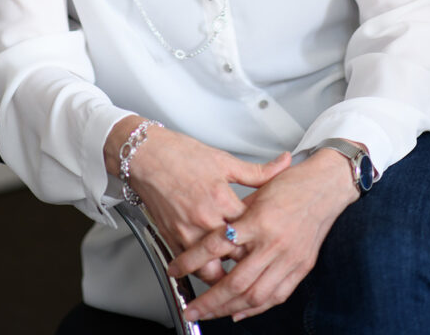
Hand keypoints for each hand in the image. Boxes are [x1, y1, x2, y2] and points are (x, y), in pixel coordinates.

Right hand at [105, 117, 290, 283]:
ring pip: (210, 270)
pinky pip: (189, 266)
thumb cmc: (180, 154)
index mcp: (222, 198)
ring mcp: (186, 231)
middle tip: (258, 264)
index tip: (270, 240)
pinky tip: (208, 267)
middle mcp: (205, 219)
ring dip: (222, 274)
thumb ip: (256, 171)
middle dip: (247, 262)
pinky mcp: (171, 237)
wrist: (146, 154)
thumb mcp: (224, 160)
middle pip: (234, 256)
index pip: (251, 231)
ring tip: (234, 274)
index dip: (262, 238)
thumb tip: (283, 164)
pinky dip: (199, 270)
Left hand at [168, 148, 358, 322]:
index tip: (177, 268)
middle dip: (209, 300)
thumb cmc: (292, 183)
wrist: (326, 185)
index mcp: (258, 219)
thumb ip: (236, 215)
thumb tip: (214, 233)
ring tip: (210, 313)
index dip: (193, 260)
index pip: (218, 246)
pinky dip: (256, 308)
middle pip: (235, 281)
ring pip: (255, 295)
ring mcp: (289, 258)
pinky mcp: (301, 266)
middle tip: (192, 309)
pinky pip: (276, 295)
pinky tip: (240, 312)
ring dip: (229, 309)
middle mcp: (273, 243)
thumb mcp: (256, 191)